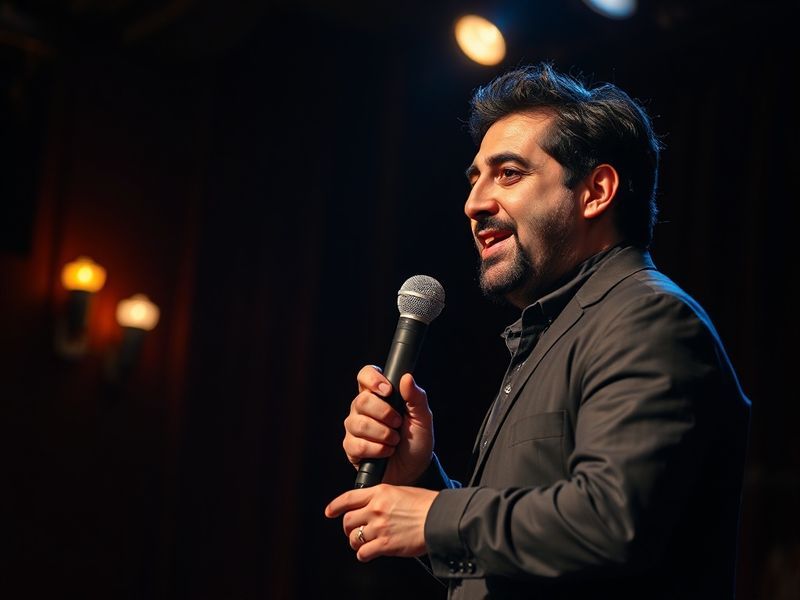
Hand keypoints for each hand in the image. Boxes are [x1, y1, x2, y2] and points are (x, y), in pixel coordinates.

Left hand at [324, 484, 438, 560]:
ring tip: (362, 544)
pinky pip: (363, 553)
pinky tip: (369, 554)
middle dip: (348, 528)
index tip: (329, 512)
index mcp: (379, 492)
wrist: (439, 518)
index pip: (348, 498)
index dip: (335, 506)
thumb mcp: (402, 491)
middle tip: (352, 532)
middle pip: (348, 520)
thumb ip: (384, 497)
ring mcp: (379, 527)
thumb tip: (374, 507)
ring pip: (354, 538)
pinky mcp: (385, 544)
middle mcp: (375, 509)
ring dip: (356, 542)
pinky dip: (363, 555)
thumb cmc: (427, 504)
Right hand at [344, 366, 433, 484]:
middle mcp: (362, 409)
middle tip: (398, 424)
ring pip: (358, 424)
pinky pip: (357, 444)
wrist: (415, 471)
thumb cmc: (417, 441)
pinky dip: (377, 449)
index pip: (365, 375)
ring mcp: (355, 428)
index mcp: (378, 395)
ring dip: (382, 434)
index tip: (388, 391)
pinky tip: (386, 452)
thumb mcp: (423, 418)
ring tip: (394, 441)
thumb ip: (416, 398)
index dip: (372, 379)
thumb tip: (407, 377)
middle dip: (385, 414)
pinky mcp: (351, 447)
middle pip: (362, 400)